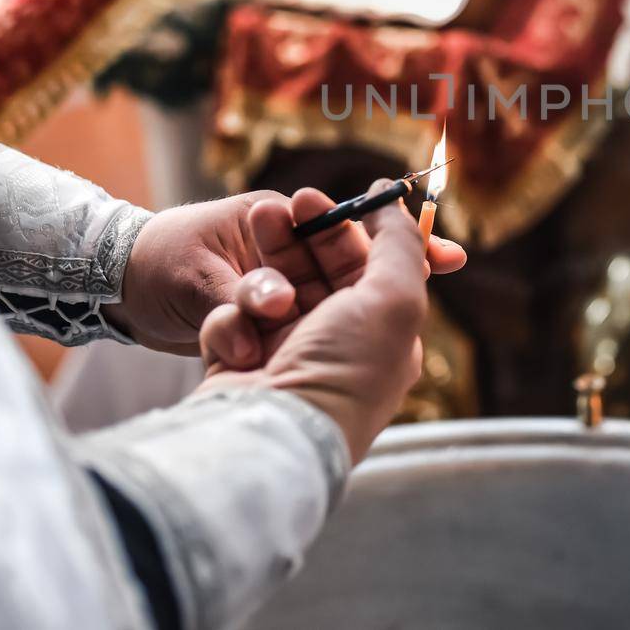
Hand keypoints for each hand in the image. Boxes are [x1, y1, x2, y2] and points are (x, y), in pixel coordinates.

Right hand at [107, 188, 465, 355]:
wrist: (273, 433)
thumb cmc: (345, 370)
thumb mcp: (396, 297)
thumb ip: (400, 242)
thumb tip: (391, 199)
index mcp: (381, 333)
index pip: (362, 264)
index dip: (340, 227)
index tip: (314, 196)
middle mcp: (335, 345)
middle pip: (310, 270)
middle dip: (288, 239)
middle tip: (266, 210)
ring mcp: (284, 356)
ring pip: (264, 290)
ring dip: (259, 289)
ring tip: (265, 305)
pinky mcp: (237, 367)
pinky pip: (229, 320)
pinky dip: (232, 327)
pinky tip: (243, 349)